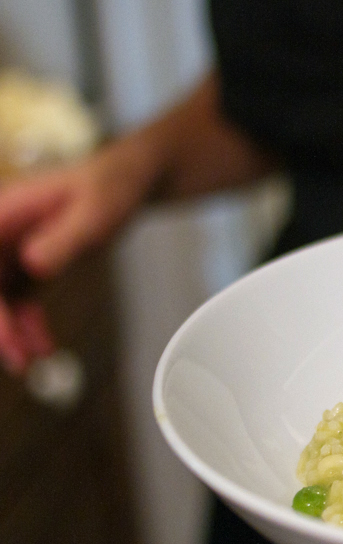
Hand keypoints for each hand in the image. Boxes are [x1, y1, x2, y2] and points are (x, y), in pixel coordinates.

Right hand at [0, 152, 144, 373]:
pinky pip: (17, 301)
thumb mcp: (94, 212)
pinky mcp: (27, 264)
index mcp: (1, 214)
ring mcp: (10, 250)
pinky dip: (27, 325)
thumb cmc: (112, 186)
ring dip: (10, 332)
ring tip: (30, 363)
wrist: (130, 181)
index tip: (7, 333)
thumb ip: (64, 238)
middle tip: (18, 360)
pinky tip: (42, 346)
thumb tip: (32, 264)